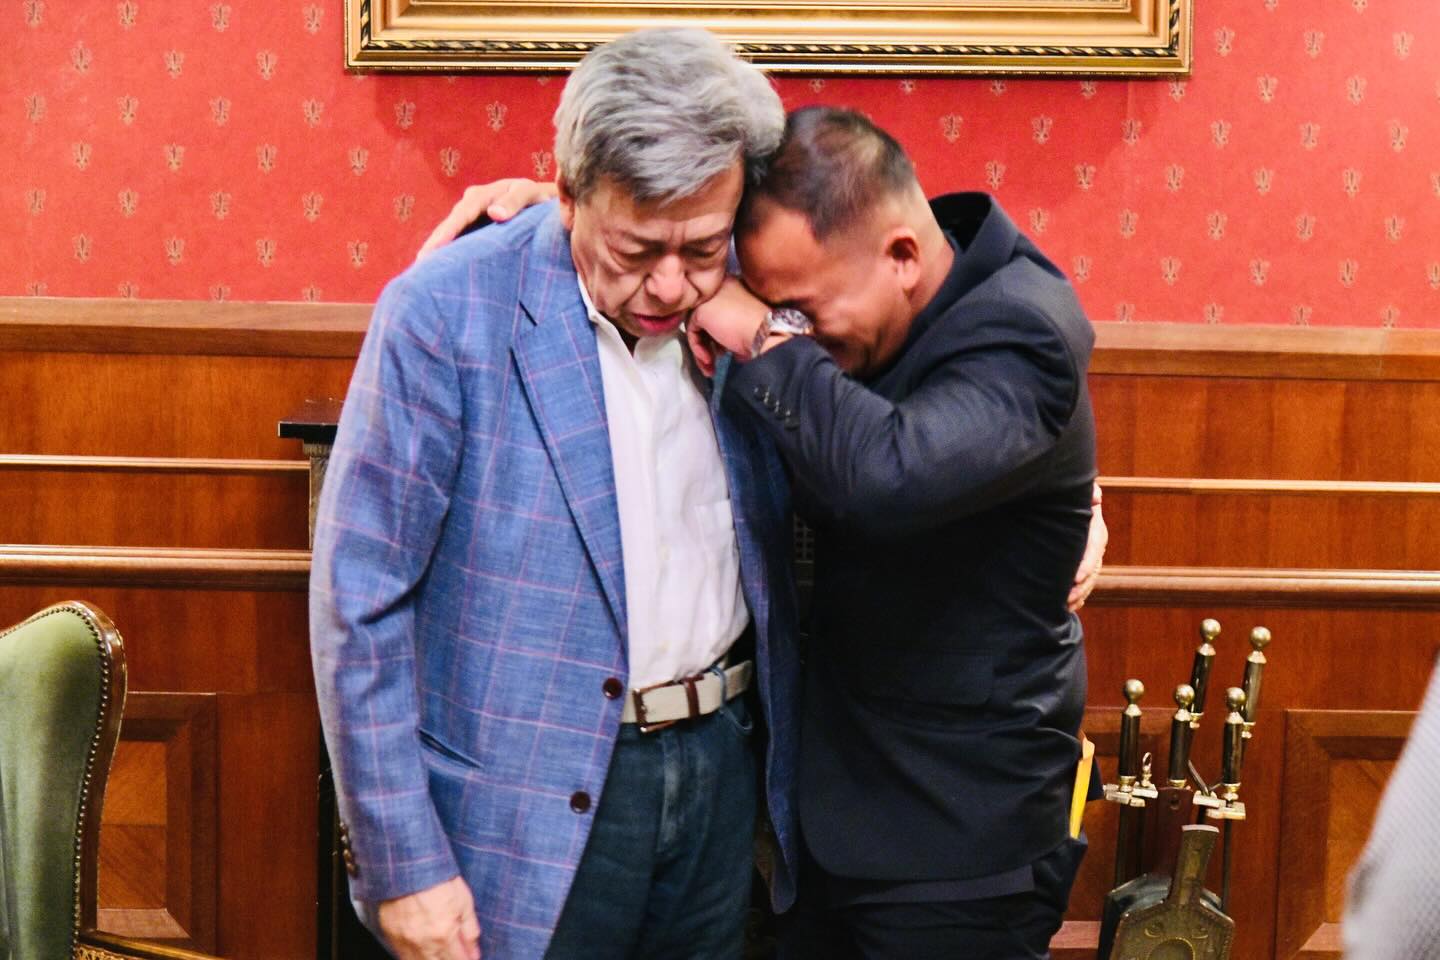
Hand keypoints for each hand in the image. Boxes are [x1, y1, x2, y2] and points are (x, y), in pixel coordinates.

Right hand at [377, 876, 481, 959]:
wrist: (407, 863)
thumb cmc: (438, 877)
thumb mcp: (464, 901)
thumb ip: (470, 930)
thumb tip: (475, 952)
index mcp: (444, 934)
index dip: (467, 959)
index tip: (469, 956)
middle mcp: (422, 943)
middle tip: (453, 952)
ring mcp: (403, 941)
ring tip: (438, 950)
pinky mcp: (389, 934)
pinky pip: (401, 955)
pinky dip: (413, 956)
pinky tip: (420, 949)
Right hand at [416, 179, 557, 258]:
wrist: (546, 204)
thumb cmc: (540, 198)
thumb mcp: (529, 193)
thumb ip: (515, 201)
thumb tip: (495, 214)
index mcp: (482, 195)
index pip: (461, 215)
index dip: (447, 232)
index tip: (434, 249)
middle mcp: (471, 206)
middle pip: (450, 226)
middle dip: (434, 244)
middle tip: (420, 265)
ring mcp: (472, 220)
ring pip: (452, 236)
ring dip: (438, 252)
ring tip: (424, 272)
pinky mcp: (476, 233)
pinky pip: (461, 243)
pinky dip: (451, 254)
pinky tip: (440, 270)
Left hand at [686, 277, 770, 376]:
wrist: (765, 333)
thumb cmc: (763, 332)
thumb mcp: (746, 325)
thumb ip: (729, 329)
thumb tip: (719, 345)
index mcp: (734, 287)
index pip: (717, 311)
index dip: (717, 335)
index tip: (723, 352)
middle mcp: (721, 287)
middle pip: (705, 318)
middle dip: (708, 344)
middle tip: (713, 362)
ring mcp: (709, 297)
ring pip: (697, 326)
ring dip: (702, 350)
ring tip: (710, 367)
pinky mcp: (700, 310)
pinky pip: (692, 332)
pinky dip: (698, 349)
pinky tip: (709, 359)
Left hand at [1067, 482, 1107, 611]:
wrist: (1068, 506)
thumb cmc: (1071, 499)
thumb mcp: (1078, 493)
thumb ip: (1087, 493)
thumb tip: (1096, 496)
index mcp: (1097, 533)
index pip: (1094, 551)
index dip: (1085, 566)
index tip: (1074, 578)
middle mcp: (1096, 549)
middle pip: (1092, 572)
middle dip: (1081, 587)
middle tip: (1066, 599)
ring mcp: (1090, 560)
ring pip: (1089, 582)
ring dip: (1079, 595)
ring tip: (1065, 606)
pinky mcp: (1081, 567)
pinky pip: (1083, 586)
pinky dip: (1078, 598)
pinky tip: (1068, 609)